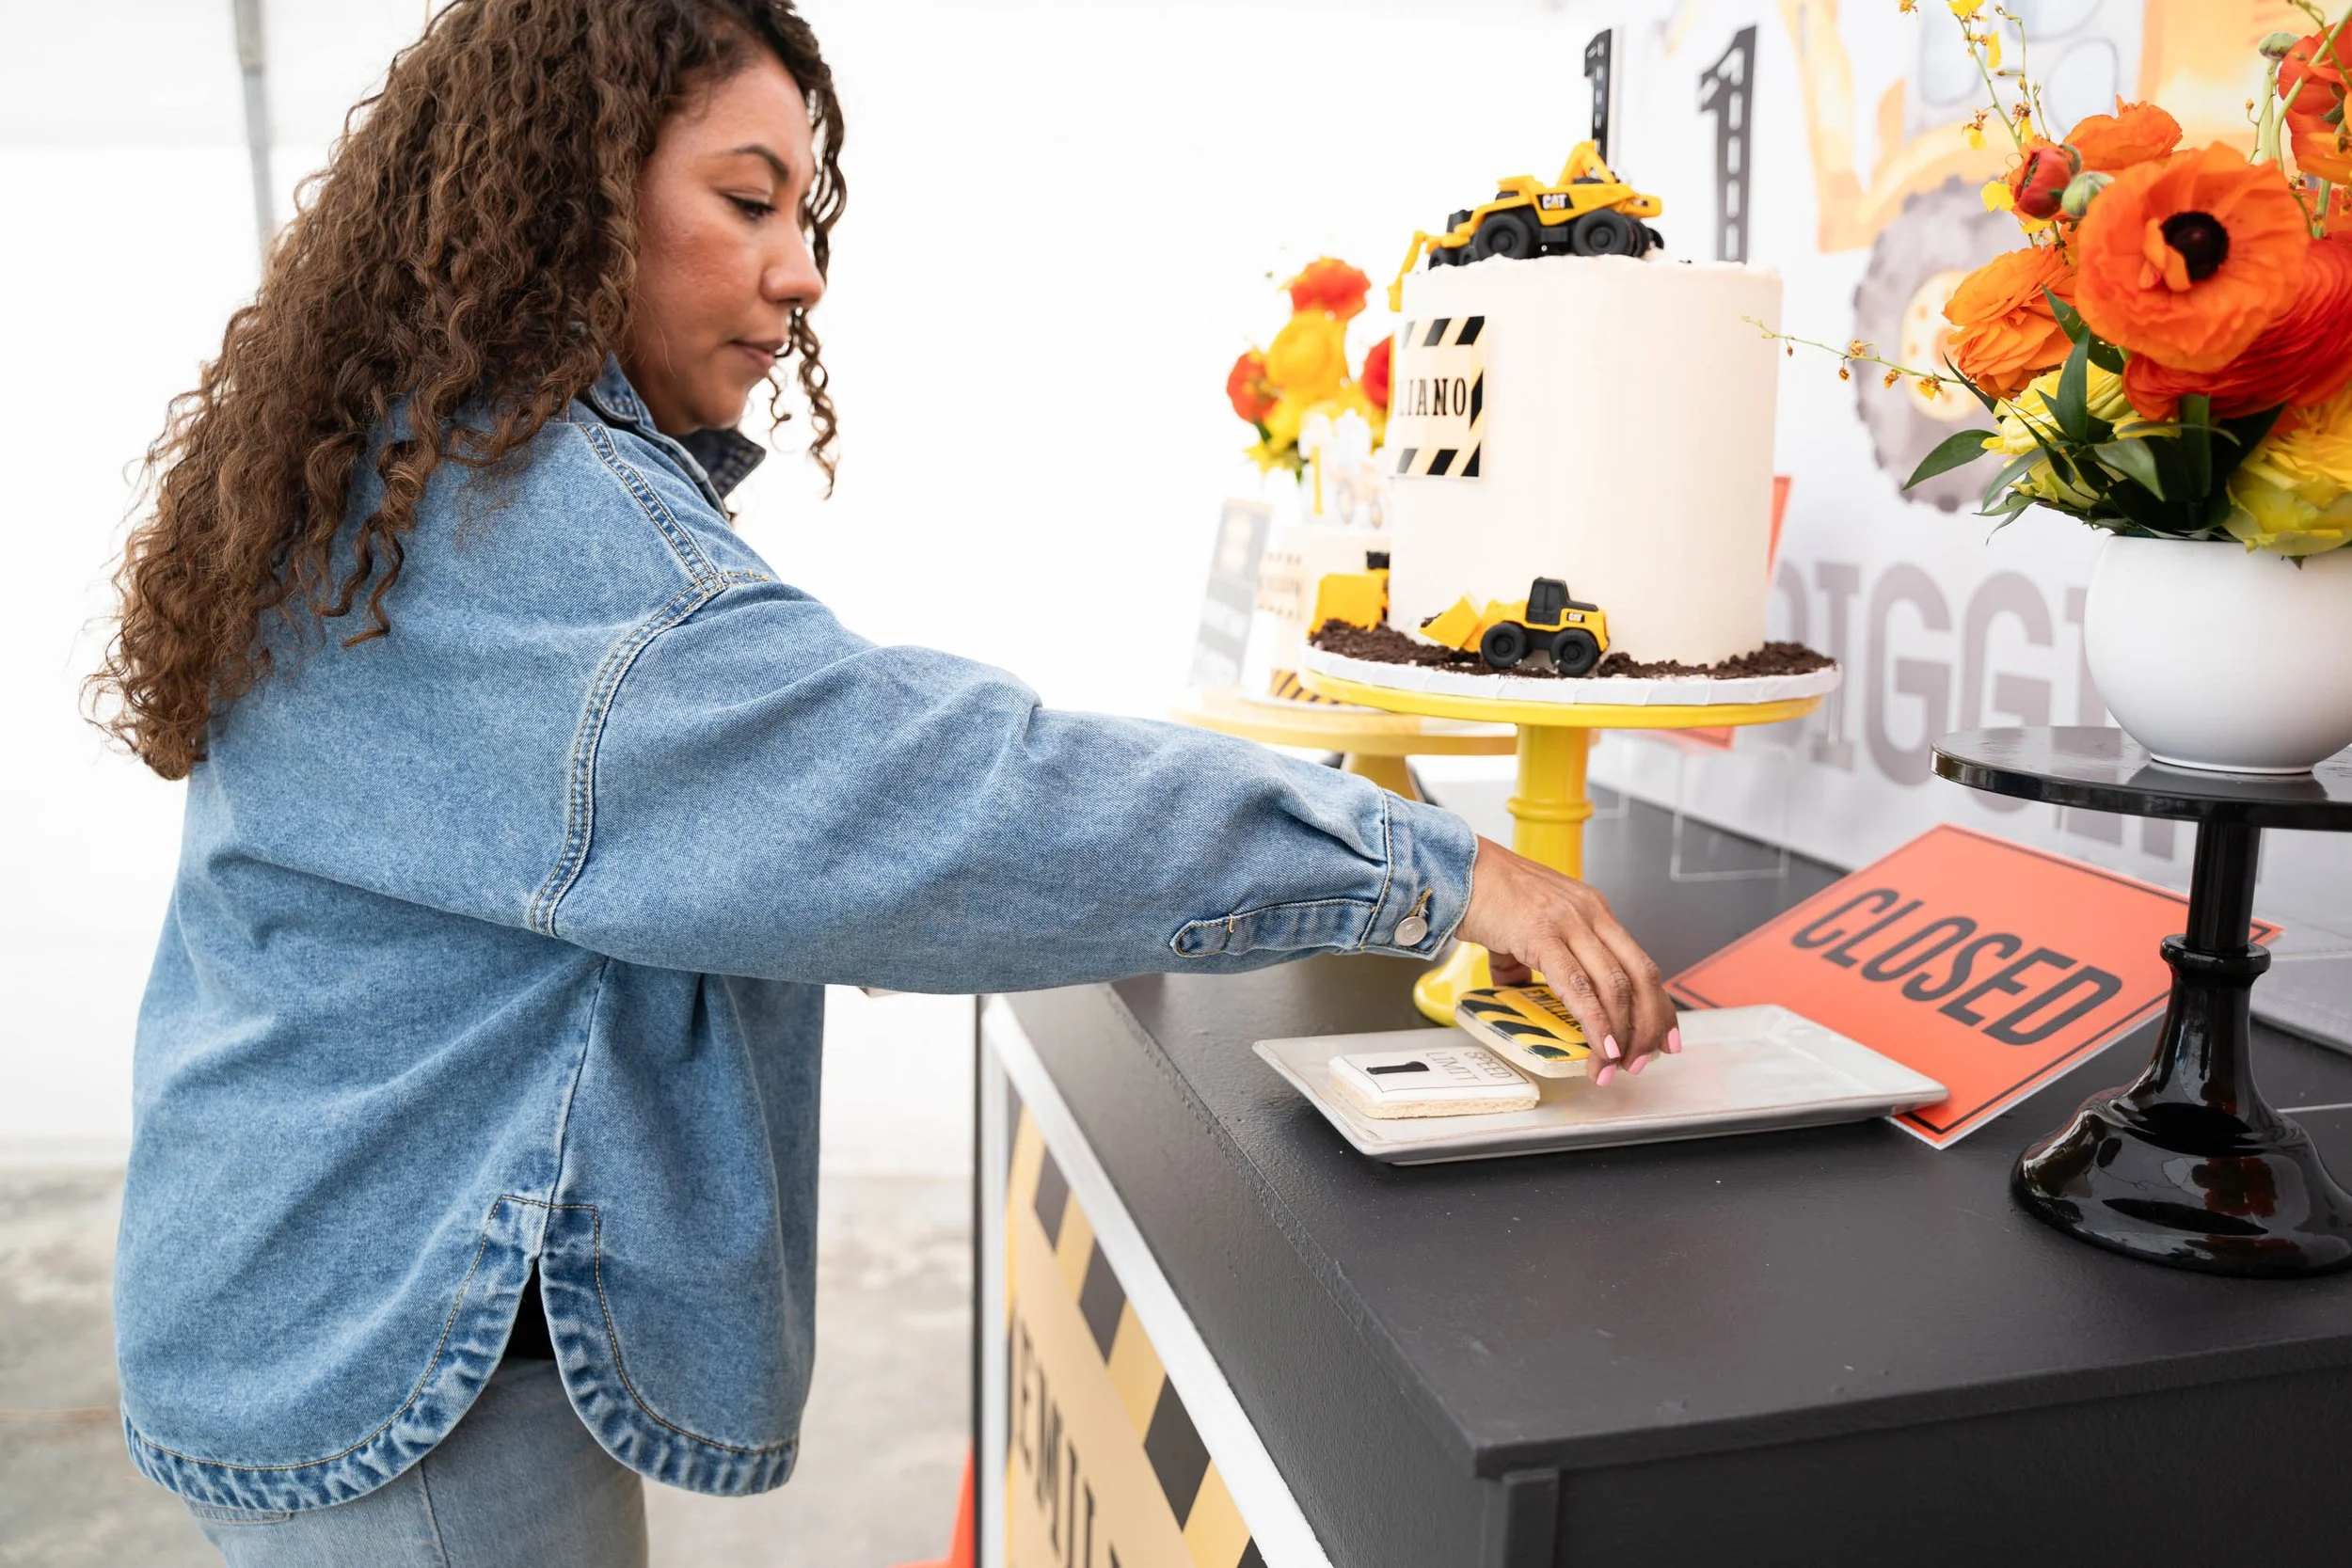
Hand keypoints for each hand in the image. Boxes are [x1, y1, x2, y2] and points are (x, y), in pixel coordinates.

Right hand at [1454, 837, 1680, 1086]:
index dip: (1659, 1005)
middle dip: (1648, 1026)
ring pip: (1616, 985)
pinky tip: (1600, 1045)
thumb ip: (1530, 960)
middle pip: (1641, 977)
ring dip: (1621, 1033)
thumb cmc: (1486, 891)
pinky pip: (1578, 987)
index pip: (1642, 963)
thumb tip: (1522, 991)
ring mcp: (1569, 922)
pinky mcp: (1541, 935)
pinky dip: (1595, 1022)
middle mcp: (1590, 913)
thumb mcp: (1525, 926)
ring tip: (1614, 1064)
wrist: (1454, 868)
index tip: (1665, 1037)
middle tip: (1641, 1060)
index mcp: (1593, 910)